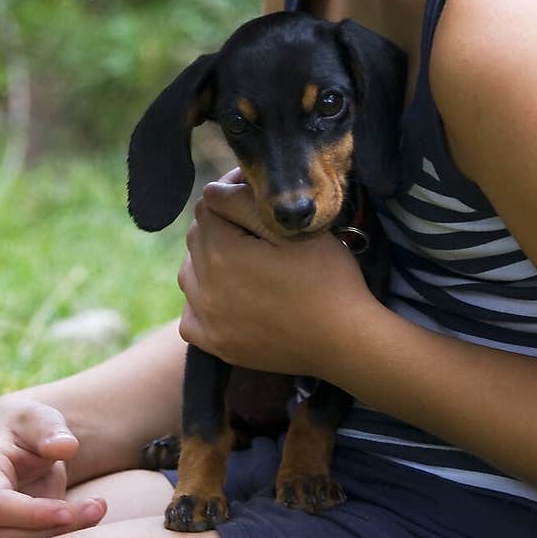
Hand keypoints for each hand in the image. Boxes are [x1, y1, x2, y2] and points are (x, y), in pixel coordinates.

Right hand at [0, 395, 106, 537]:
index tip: (69, 511)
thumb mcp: (39, 417)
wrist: (12, 443)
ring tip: (96, 509)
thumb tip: (65, 447)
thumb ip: (51, 429)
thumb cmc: (26, 427)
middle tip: (98, 508)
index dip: (31, 514)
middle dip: (54, 529)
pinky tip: (82, 520)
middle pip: (5, 535)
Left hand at [177, 171, 370, 377]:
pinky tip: (227, 296)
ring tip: (244, 259)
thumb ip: (244, 204)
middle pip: (197, 238)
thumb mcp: (291, 230)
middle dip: (220, 225)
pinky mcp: (218, 345)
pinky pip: (190, 316)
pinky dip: (202, 302)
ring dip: (208, 260)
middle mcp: (205, 289)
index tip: (255, 193)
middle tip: (256, 226)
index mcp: (222, 254)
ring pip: (190, 274)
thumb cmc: (328, 280)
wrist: (346, 341)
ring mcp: (209, 321)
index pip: (208, 206)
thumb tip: (212, 191)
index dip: (231, 191)